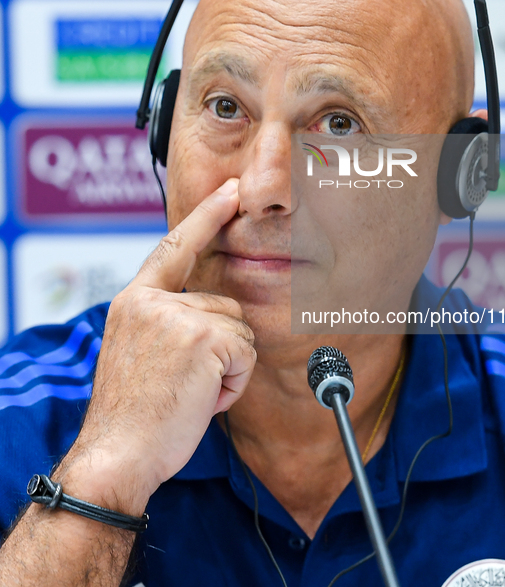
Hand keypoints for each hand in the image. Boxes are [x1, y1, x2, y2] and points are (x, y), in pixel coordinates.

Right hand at [65, 178, 254, 512]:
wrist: (118, 454)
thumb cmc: (133, 413)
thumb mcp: (139, 351)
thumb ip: (166, 320)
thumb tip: (209, 313)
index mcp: (135, 300)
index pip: (175, 245)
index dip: (206, 216)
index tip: (231, 190)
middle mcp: (153, 300)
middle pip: (226, 306)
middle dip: (221, 347)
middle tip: (186, 382)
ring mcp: (178, 316)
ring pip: (240, 330)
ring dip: (227, 367)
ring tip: (190, 392)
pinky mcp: (204, 337)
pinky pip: (247, 354)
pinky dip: (234, 384)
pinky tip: (202, 399)